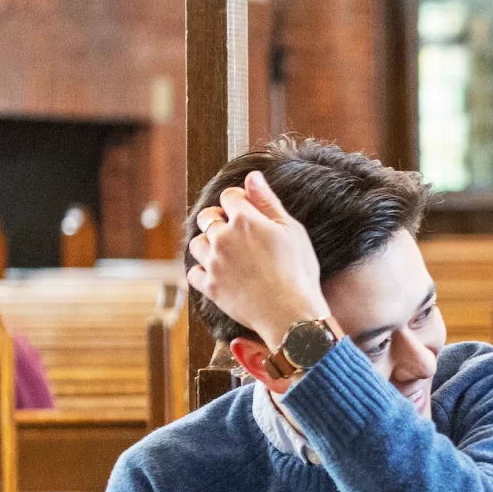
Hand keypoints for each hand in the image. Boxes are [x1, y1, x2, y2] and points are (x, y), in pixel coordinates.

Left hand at [186, 170, 334, 349]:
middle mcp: (223, 237)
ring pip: (196, 244)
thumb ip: (268, 202)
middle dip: (219, 219)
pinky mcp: (210, 287)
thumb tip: (252, 176)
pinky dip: (203, 271)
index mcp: (244, 219)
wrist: (292, 315)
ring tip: (227, 254)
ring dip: (208, 245)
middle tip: (237, 233)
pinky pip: (194, 273)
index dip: (239, 200)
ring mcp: (213, 263)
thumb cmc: (299, 272)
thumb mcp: (292, 231)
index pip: (230, 196)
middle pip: (207, 217)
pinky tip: (219, 274)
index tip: (248, 210)